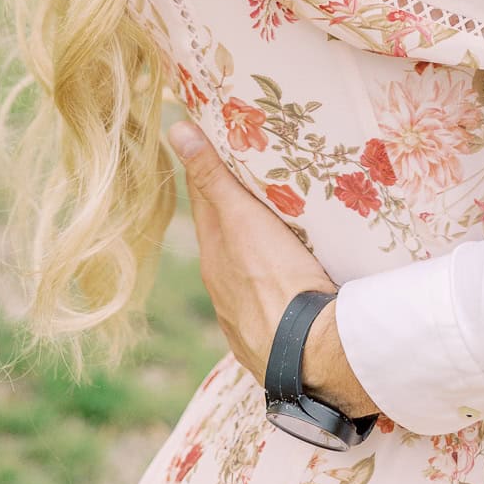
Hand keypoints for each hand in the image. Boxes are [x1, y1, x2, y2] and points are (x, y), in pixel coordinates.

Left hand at [167, 122, 376, 416]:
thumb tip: (176, 129)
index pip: (205, 199)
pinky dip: (270, 278)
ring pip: (245, 267)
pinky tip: (287, 277)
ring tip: (274, 226)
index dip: (209, 169)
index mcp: (214, 252)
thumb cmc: (274, 279)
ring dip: (254, 246)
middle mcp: (221, 284)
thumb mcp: (243, 220)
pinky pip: (265, 296)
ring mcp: (244, 314)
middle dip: (234, 208)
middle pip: (224, 234)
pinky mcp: (269, 334)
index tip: (215, 142)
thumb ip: (213, 178)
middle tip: (251, 178)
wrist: (306, 354)